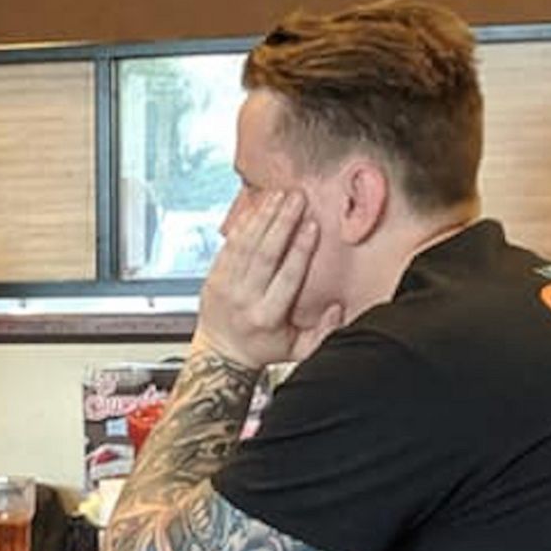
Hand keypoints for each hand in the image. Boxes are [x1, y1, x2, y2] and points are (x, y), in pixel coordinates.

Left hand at [195, 190, 338, 367]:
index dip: (300, 249)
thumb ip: (322, 333)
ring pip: (245, 244)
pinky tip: (257, 207)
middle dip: (282, 222)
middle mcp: (244, 299)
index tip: (312, 225)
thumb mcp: (297, 351)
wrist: (220, 355)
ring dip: (263, 216)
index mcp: (267, 316)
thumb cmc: (263, 348)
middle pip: (265, 254)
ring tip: (279, 195)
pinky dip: (243, 224)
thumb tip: (337, 308)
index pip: (287, 277)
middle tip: (296, 198)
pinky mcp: (213, 277)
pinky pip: (229, 245)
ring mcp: (225, 287)